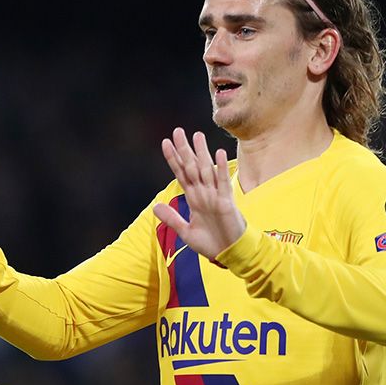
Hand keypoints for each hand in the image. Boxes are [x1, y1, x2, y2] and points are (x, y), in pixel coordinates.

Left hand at [152, 128, 245, 259]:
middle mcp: (203, 193)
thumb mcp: (186, 232)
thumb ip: (172, 218)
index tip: (165, 143)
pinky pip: (223, 182)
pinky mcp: (226, 202)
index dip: (173, 159)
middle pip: (192, 167)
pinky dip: (220, 168)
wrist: (230, 253)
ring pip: (206, 170)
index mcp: (194, 199)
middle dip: (184, 150)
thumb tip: (155, 206)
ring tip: (197, 135)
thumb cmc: (211, 243)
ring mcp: (215, 196)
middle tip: (178, 131)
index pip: (181, 174)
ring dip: (202, 153)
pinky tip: (218, 153)